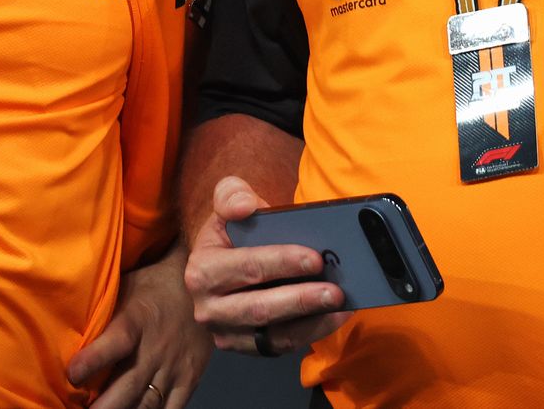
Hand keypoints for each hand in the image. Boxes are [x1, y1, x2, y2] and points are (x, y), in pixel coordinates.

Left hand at [67, 244, 207, 408]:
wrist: (200, 288)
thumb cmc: (153, 286)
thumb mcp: (125, 287)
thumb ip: (102, 312)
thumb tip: (66, 326)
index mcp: (137, 320)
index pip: (115, 343)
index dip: (92, 361)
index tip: (72, 375)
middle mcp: (155, 348)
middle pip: (128, 386)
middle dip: (103, 407)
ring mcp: (174, 367)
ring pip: (147, 404)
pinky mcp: (189, 379)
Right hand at [182, 176, 345, 357]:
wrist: (225, 262)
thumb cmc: (233, 232)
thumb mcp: (226, 204)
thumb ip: (231, 195)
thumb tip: (244, 206)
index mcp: (202, 270)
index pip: (247, 266)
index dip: (282, 263)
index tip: (316, 258)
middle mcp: (209, 308)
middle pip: (260, 308)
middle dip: (301, 299)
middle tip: (336, 291)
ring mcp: (228, 333)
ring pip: (273, 335)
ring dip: (311, 321)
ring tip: (340, 306)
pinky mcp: (249, 347)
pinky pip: (283, 346)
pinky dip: (312, 333)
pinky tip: (335, 316)